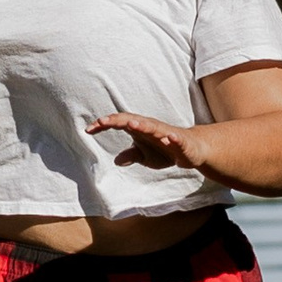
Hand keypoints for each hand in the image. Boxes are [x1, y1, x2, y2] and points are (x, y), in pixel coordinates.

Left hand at [88, 110, 217, 174]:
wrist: (193, 150)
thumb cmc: (167, 150)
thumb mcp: (146, 156)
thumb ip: (132, 155)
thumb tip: (117, 160)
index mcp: (141, 129)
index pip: (120, 123)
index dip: (104, 125)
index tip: (88, 130)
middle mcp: (152, 127)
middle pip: (133, 121)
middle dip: (118, 120)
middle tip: (102, 121)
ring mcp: (167, 133)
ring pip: (153, 127)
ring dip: (142, 125)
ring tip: (130, 125)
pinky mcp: (182, 141)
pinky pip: (177, 139)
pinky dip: (172, 138)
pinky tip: (168, 139)